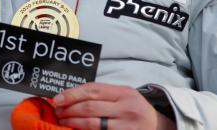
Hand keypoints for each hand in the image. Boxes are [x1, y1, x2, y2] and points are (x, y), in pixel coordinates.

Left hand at [53, 83, 175, 129]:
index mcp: (124, 92)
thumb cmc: (135, 108)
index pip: (92, 90)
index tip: (57, 99)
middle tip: (57, 111)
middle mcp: (126, 108)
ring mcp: (126, 126)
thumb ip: (103, 94)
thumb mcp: (124, 95)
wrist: (158, 126)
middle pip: (90, 107)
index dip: (72, 94)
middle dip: (69, 109)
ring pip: (93, 124)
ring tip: (63, 120)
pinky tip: (76, 129)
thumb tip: (72, 96)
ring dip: (73, 122)